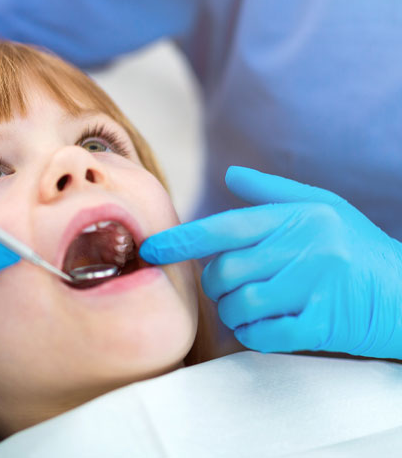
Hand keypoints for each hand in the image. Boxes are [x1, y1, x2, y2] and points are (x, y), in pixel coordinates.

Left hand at [139, 166, 401, 358]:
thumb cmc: (359, 248)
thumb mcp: (322, 208)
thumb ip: (272, 193)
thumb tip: (231, 173)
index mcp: (296, 218)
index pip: (223, 227)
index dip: (180, 240)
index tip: (150, 250)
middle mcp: (303, 249)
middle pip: (225, 272)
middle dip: (217, 285)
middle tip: (233, 287)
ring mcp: (314, 288)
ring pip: (240, 305)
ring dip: (235, 313)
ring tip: (254, 308)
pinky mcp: (323, 325)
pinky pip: (264, 336)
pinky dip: (255, 336)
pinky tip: (267, 328)